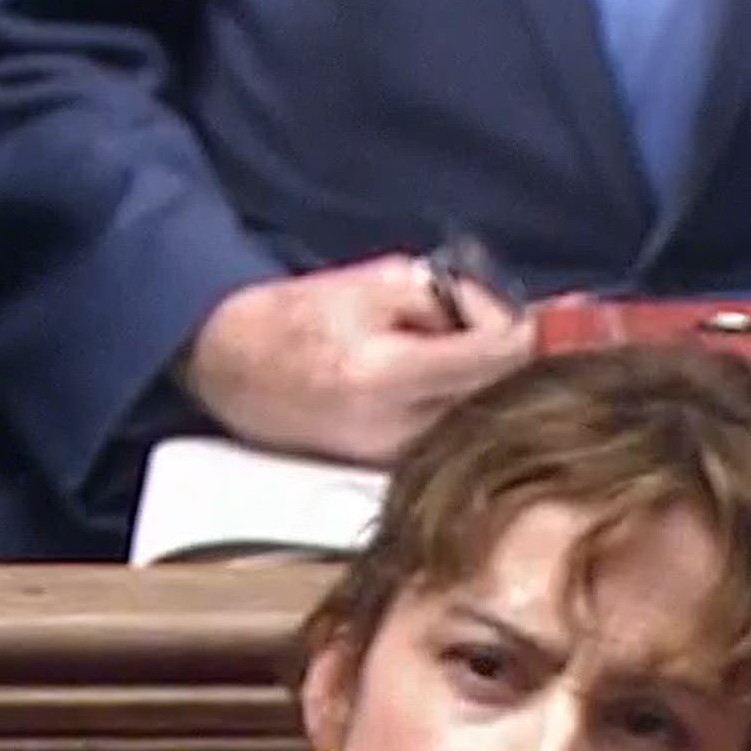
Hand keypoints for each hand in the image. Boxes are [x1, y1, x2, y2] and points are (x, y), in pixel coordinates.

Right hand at [177, 255, 534, 466]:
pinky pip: (449, 434)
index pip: (495, 355)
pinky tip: (437, 381)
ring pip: (477, 419)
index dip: (519, 326)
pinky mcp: (384, 469)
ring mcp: (388, 456)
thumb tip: (508, 318)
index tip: (516, 309)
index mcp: (385, 373)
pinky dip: (458, 405)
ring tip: (455, 349)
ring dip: (484, 384)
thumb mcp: (376, 281)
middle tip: (492, 323)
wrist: (231, 367)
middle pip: (495, 394)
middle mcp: (391, 428)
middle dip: (505, 356)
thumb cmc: (297, 315)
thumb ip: (448, 297)